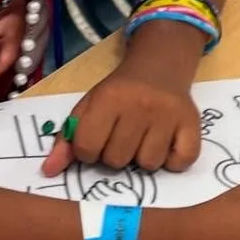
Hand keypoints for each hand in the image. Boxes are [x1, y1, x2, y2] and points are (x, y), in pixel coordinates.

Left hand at [43, 70, 200, 176]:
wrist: (159, 67)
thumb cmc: (119, 93)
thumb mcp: (88, 107)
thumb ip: (67, 139)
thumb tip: (48, 172)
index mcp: (108, 99)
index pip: (87, 148)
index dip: (88, 151)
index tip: (96, 140)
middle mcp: (139, 105)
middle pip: (117, 160)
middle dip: (115, 155)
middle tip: (122, 137)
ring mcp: (168, 115)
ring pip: (148, 165)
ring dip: (143, 158)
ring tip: (144, 139)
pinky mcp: (192, 124)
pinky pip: (180, 163)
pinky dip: (172, 162)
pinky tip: (166, 145)